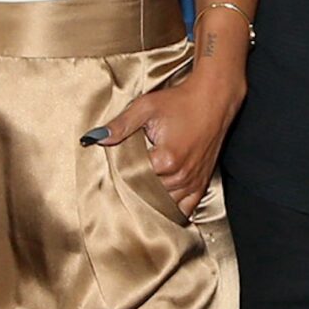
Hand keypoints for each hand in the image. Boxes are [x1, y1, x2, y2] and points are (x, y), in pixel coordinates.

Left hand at [85, 65, 244, 216]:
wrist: (213, 98)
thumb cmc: (181, 101)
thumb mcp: (146, 107)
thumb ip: (120, 125)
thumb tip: (96, 138)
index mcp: (166, 159)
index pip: (133, 178)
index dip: (122, 172)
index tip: (118, 165)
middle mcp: (181, 175)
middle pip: (148, 193)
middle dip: (135, 187)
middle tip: (126, 179)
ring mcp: (193, 181)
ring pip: (165, 204)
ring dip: (151, 200)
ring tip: (138, 195)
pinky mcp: (202, 182)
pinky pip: (186, 208)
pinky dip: (173, 210)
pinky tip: (161, 210)